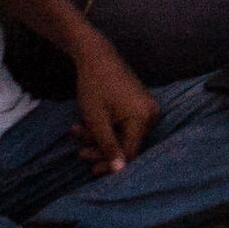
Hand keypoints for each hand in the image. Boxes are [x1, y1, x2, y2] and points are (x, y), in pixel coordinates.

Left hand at [71, 33, 159, 172]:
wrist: (97, 56)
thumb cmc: (95, 85)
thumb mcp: (97, 120)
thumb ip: (109, 146)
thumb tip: (120, 171)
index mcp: (143, 117)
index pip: (131, 152)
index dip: (112, 163)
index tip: (92, 170)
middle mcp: (151, 114)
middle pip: (127, 144)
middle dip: (101, 149)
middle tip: (80, 152)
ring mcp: (147, 109)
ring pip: (123, 135)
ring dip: (99, 138)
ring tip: (77, 132)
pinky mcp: (140, 106)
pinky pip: (124, 125)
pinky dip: (106, 128)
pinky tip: (87, 125)